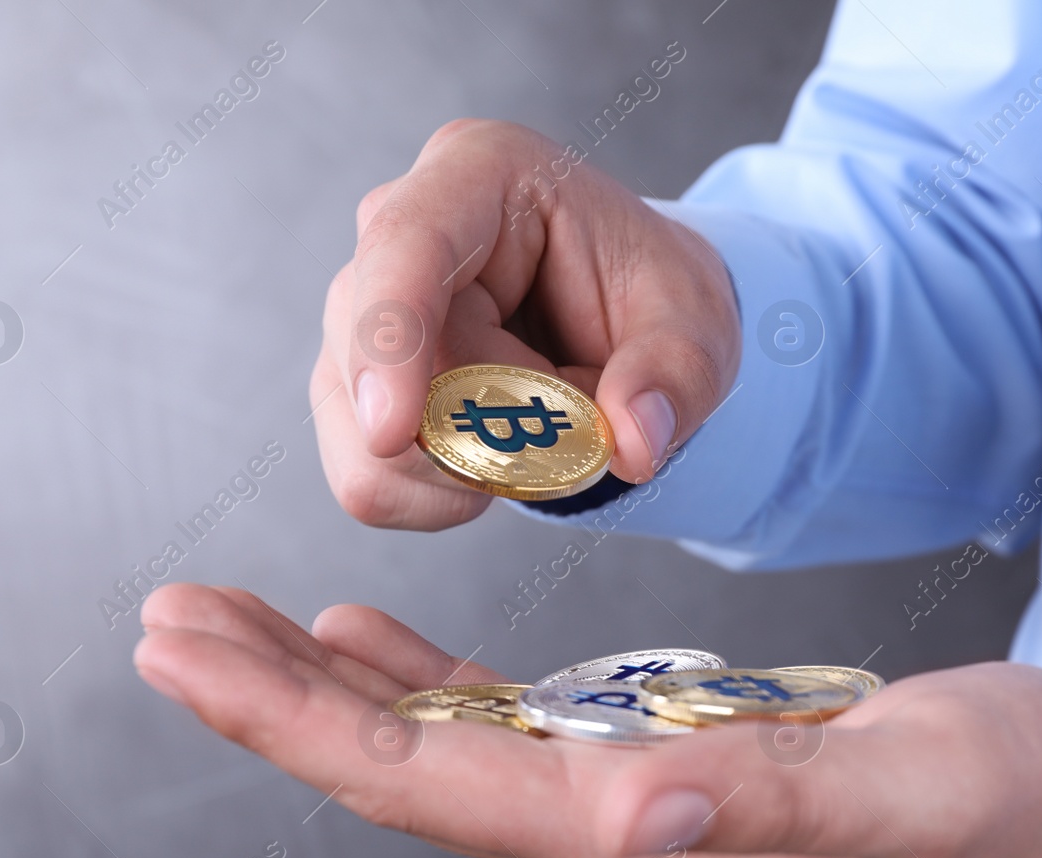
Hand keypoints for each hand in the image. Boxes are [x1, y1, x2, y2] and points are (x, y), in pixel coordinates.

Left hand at [133, 583, 1041, 857]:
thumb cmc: (1008, 805)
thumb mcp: (906, 789)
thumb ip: (765, 798)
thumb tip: (624, 811)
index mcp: (645, 834)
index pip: (433, 781)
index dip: (302, 721)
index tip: (195, 650)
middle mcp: (615, 824)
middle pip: (408, 762)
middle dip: (276, 697)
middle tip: (165, 623)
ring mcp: (634, 794)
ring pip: (443, 738)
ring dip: (332, 685)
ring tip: (236, 624)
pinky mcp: (668, 755)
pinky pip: (510, 719)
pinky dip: (428, 675)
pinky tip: (372, 641)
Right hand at [312, 119, 739, 530]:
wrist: (619, 322)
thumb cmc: (646, 298)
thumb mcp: (695, 324)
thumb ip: (675, 376)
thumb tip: (634, 443)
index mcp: (480, 175)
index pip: (407, 245)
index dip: (390, 339)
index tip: (392, 431)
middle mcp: (394, 228)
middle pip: (385, 364)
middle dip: (485, 426)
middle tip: (579, 414)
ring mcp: (358, 312)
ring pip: (368, 441)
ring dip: (471, 467)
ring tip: (541, 425)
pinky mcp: (346, 383)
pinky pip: (369, 482)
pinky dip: (443, 497)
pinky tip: (493, 459)